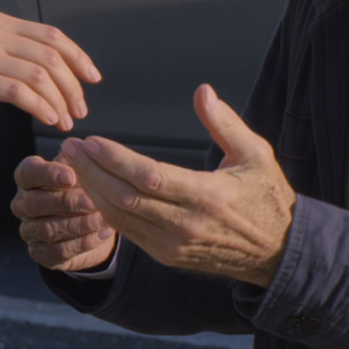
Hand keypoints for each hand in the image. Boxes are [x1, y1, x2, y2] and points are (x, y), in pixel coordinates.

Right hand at [0, 12, 99, 132]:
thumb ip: (5, 50)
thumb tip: (42, 69)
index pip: (51, 35)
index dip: (78, 56)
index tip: (93, 78)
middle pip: (51, 56)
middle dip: (73, 86)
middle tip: (81, 109)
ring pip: (40, 75)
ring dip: (61, 101)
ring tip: (66, 120)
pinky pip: (19, 92)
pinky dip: (41, 107)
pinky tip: (49, 120)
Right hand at [12, 154, 119, 271]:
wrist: (88, 224)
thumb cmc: (80, 190)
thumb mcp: (80, 174)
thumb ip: (77, 163)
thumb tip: (78, 148)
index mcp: (27, 180)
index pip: (27, 174)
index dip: (47, 174)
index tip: (71, 175)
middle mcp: (22, 205)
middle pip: (34, 204)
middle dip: (65, 202)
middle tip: (91, 201)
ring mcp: (30, 231)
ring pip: (47, 229)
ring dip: (78, 224)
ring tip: (102, 219)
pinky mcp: (41, 253)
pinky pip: (59, 251)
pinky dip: (83, 243)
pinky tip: (102, 233)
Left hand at [60, 85, 295, 287]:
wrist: (278, 253)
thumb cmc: (267, 197)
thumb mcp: (255, 154)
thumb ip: (225, 123)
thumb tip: (202, 91)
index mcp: (208, 196)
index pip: (148, 177)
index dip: (114, 159)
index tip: (91, 141)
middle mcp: (186, 224)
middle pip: (125, 198)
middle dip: (91, 171)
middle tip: (69, 147)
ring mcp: (174, 245)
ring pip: (120, 218)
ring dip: (92, 190)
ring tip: (73, 164)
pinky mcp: (168, 256)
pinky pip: (128, 232)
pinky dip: (105, 210)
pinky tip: (91, 189)